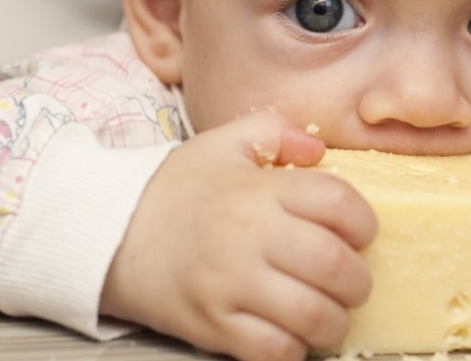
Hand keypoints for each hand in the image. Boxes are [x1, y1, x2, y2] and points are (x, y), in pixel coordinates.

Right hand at [100, 110, 377, 360]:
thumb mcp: (222, 143)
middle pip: (334, 264)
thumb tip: (317, 151)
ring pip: (312, 314)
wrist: (107, 233)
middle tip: (353, 279)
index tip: (360, 232)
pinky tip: (293, 333)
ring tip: (330, 311)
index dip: (364, 221)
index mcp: (258, 190)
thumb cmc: (174, 189)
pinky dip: (294, 348)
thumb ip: (276, 131)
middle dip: (358, 278)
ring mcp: (230, 285)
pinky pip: (272, 349)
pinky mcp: (212, 325)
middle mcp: (249, 236)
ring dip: (335, 319)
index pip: (338, 203)